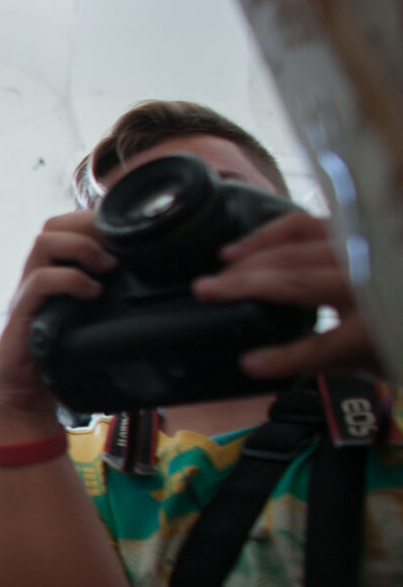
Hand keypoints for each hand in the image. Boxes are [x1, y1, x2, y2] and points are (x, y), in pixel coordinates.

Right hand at [0, 211, 111, 436]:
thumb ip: (111, 301)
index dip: (95, 220)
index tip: (128, 233)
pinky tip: (91, 293)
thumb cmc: (63, 359)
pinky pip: (40, 281)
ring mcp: (28, 293)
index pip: (67, 226)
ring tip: (106, 267)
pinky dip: (70, 280)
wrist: (25, 396)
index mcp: (55, 274)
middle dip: (88, 226)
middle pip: (53, 225)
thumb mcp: (93, 322)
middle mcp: (38, 276)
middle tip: (117, 247)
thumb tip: (161, 289)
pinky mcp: (24, 312)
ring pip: (44, 242)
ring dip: (81, 248)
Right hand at [192, 211, 380, 377]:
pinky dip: (274, 231)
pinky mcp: (356, 232)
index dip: (284, 357)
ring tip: (221, 266)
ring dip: (253, 254)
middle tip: (204, 290)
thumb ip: (324, 360)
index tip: (249, 362)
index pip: (325, 344)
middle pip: (297, 281)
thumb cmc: (399, 334)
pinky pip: (308, 223)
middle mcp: (369, 280)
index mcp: (377, 324)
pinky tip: (249, 243)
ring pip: (296, 246)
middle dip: (245, 286)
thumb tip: (261, 364)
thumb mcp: (376, 359)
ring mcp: (362, 249)